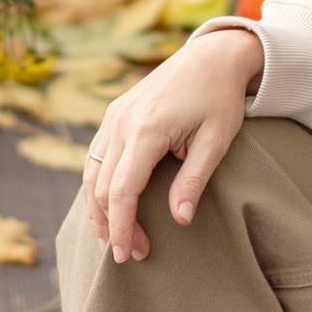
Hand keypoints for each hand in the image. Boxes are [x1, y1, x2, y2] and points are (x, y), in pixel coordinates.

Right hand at [81, 28, 262, 263]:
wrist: (212, 56)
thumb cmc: (220, 98)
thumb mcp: (216, 140)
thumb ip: (195, 180)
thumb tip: (180, 220)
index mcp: (146, 130)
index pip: (122, 191)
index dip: (122, 227)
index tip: (127, 255)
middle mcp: (121, 122)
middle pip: (101, 187)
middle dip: (111, 225)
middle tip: (130, 255)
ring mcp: (114, 116)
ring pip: (91, 173)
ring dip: (98, 209)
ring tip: (112, 239)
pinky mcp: (115, 113)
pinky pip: (96, 156)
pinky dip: (97, 185)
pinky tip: (109, 205)